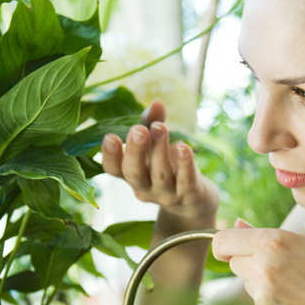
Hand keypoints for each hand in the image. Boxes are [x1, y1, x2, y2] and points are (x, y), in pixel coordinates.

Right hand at [101, 100, 219, 228]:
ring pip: (160, 175)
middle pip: (134, 173)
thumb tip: (157, 103)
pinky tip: (184, 147)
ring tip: (160, 127)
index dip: (110, 155)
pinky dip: (184, 164)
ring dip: (159, 150)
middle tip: (138, 130)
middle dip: (135, 151)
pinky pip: (186, 181)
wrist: (195, 201)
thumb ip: (153, 123)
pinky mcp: (190, 196)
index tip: (110, 136)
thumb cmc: (169, 167)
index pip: (113, 169)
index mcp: (131, 174)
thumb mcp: (157, 145)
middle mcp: (145, 188)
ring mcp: (167, 195)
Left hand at [212, 223, 304, 304]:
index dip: (227, 244)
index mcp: (273, 241)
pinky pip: (260, 304)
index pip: (223, 240)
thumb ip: (270, 234)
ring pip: (248, 283)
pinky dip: (273, 303)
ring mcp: (262, 295)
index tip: (234, 249)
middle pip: (233, 262)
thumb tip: (238, 224)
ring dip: (263, 283)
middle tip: (281, 268)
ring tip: (299, 288)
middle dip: (248, 262)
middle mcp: (262, 267)